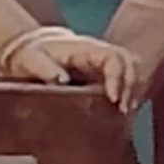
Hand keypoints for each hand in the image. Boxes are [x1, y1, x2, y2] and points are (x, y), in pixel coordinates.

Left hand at [0, 28, 138, 105]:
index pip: (112, 57)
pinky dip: (126, 95)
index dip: (117, 77)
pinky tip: (120, 114)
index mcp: (86, 49)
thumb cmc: (32, 55)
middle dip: (130, 86)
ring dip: (131, 91)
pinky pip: (123, 81)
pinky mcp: (102, 76)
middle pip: (129, 63)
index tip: (113, 99)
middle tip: (122, 111)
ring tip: (125, 114)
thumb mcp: (31, 60)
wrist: (32, 49)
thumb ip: (44, 69)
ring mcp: (103, 64)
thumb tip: (62, 81)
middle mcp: (100, 54)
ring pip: (130, 71)